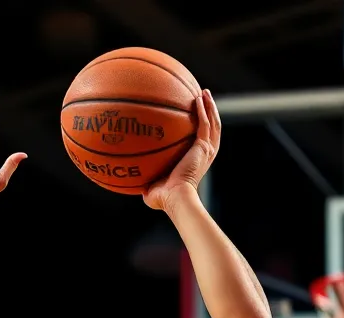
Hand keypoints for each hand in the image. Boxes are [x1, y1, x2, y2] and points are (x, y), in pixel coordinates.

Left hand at [143, 90, 219, 210]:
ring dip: (210, 107)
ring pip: (213, 124)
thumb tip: (130, 177)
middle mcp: (204, 155)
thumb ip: (145, 179)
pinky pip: (205, 124)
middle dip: (209, 112)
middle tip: (203, 98)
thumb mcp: (152, 187)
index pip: (202, 141)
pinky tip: (198, 98)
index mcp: (196, 161)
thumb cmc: (164, 198)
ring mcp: (205, 150)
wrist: (176, 198)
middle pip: (212, 128)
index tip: (194, 117)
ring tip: (204, 93)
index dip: (200, 129)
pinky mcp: (203, 147)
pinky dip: (203, 110)